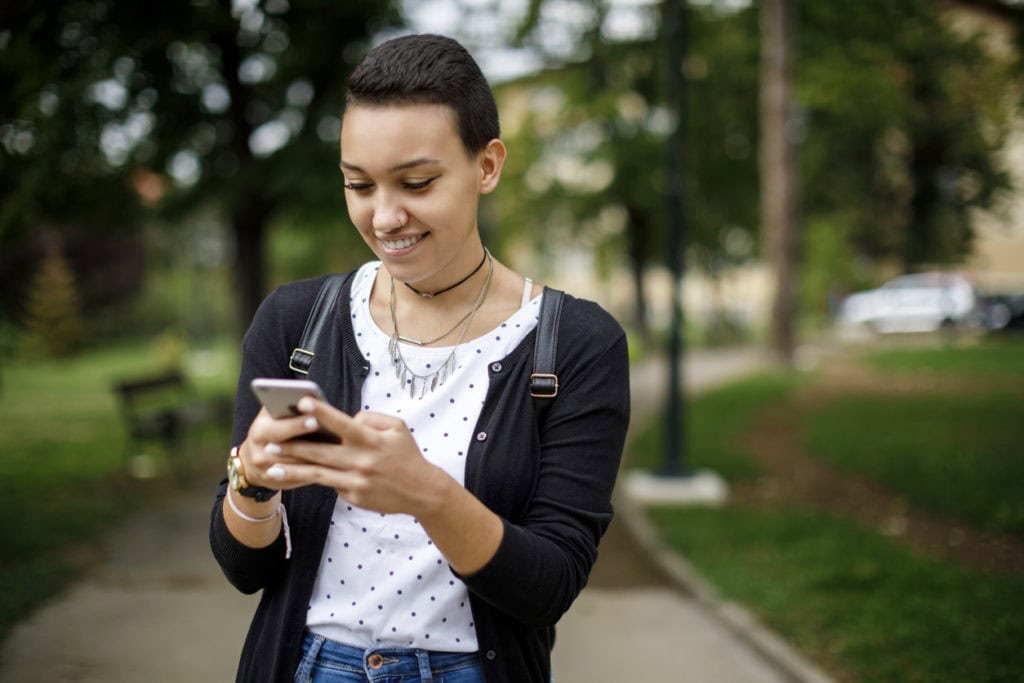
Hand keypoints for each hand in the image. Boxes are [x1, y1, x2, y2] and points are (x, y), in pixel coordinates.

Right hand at [239, 405, 330, 489]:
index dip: (296, 425)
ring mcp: (268, 472)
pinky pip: (301, 478)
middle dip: (309, 444)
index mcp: (259, 432)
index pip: (276, 428)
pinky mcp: (279, 484)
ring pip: (297, 467)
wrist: (252, 463)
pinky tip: (335, 463)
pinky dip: (318, 470)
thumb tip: (310, 398)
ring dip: (318, 458)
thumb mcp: (271, 416)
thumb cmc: (272, 429)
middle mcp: (260, 454)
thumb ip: (284, 407)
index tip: (315, 419)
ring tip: (341, 449)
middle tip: (332, 438)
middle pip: (287, 450)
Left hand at [259, 397, 449, 515]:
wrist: (422, 491)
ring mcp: (357, 482)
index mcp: (372, 441)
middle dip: (292, 447)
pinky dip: (314, 479)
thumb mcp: (397, 428)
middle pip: (321, 453)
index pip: (343, 424)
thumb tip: (347, 420)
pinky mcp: (354, 497)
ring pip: (317, 474)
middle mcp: (362, 462)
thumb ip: (371, 419)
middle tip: (268, 443)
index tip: (302, 402)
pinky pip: (331, 485)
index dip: (322, 413)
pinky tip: (295, 476)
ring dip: (292, 470)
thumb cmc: (407, 454)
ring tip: (270, 467)